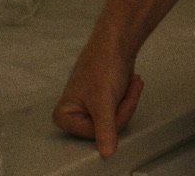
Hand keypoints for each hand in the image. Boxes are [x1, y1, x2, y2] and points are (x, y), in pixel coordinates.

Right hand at [52, 42, 145, 156]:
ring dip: (128, 101)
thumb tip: (107, 153)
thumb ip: (105, 129)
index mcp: (64, 116)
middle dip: (123, 108)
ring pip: (116, 120)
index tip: (116, 98)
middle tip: (125, 89)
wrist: (118, 41)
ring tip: (129, 83)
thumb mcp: (104, 102)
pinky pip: (119, 110)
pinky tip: (130, 83)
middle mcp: (73, 114)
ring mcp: (88, 108)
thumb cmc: (103, 64)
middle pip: (106, 128)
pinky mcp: (101, 102)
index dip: (114, 118)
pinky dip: (129, 97)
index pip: (95, 134)